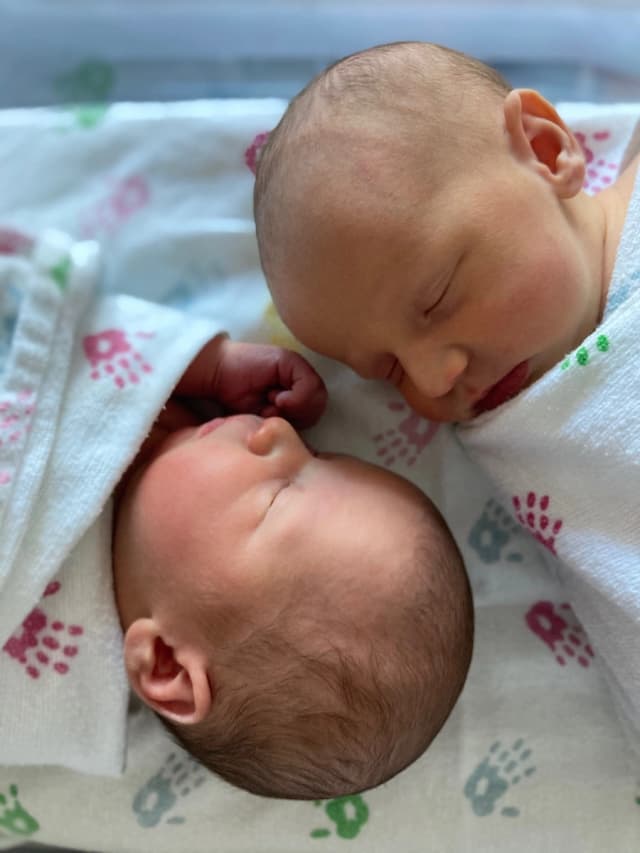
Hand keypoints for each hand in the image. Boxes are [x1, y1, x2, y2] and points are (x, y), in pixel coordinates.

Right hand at [178, 337, 326, 428]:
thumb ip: (288, 424)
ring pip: (318, 397)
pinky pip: (309, 385)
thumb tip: (305, 431)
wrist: (216, 376)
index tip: (275, 421)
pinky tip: (275, 396)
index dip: (298, 424)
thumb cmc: (236, 401)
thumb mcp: (265, 421)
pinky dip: (295, 398)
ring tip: (271, 401)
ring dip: (294, 407)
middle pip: (319, 407)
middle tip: (273, 410)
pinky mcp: (292, 361)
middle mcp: (300, 382)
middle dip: (297, 417)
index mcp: (297, 397)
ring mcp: (297, 370)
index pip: (315, 415)